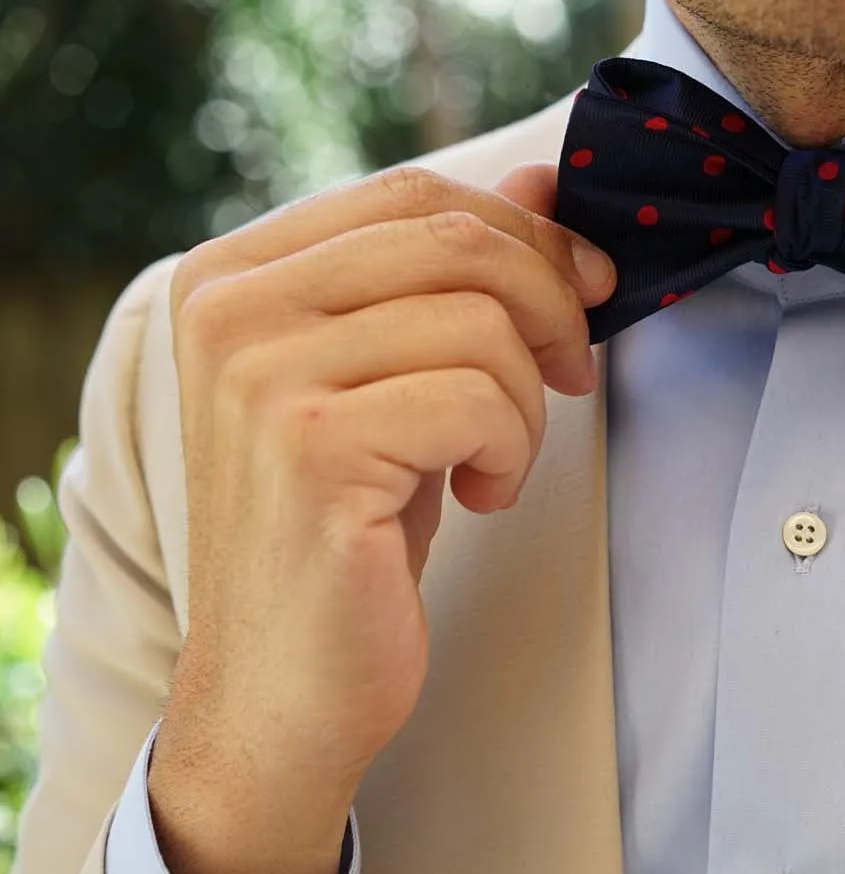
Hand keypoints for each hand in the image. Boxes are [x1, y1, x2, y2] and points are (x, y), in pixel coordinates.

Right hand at [146, 163, 612, 873]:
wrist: (287, 687)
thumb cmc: (349, 531)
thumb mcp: (397, 381)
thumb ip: (449, 278)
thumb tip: (547, 186)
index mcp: (234, 275)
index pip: (413, 192)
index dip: (526, 233)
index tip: (585, 289)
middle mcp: (229, 309)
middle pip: (456, 239)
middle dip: (549, 306)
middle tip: (570, 377)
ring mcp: (261, 377)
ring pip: (482, 323)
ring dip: (528, 400)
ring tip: (492, 459)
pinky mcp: (314, 450)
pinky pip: (482, 399)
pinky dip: (513, 451)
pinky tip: (479, 495)